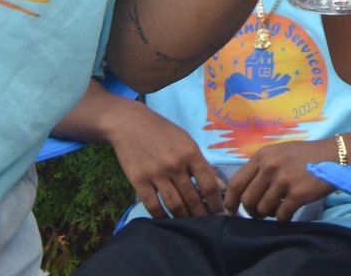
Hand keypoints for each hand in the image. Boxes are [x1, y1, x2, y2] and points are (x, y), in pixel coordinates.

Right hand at [105, 103, 224, 218]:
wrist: (130, 125)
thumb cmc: (164, 133)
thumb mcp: (187, 142)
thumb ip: (202, 164)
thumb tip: (220, 186)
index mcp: (191, 153)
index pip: (209, 184)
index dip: (216, 202)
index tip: (220, 213)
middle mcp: (175, 165)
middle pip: (192, 198)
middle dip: (202, 214)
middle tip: (206, 224)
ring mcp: (156, 174)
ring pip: (174, 204)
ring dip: (184, 218)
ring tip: (190, 225)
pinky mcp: (138, 181)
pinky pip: (153, 205)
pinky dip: (161, 217)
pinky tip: (167, 221)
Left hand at [223, 138, 337, 220]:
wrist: (335, 156)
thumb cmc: (305, 156)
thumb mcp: (279, 153)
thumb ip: (260, 168)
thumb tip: (240, 193)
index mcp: (263, 156)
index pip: (236, 183)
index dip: (231, 201)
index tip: (232, 210)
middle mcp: (270, 166)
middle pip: (248, 200)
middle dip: (252, 211)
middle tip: (260, 212)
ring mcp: (284, 180)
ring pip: (263, 210)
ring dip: (269, 214)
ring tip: (278, 208)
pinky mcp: (298, 193)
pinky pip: (280, 215)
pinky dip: (283, 217)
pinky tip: (290, 212)